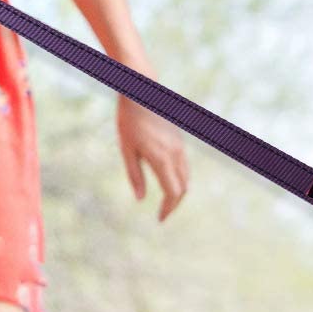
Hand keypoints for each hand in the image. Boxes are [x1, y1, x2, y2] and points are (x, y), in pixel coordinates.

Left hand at [117, 97, 188, 220]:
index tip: (160, 219)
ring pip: (186, 178)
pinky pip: (184, 167)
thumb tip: (140, 199)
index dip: (167, 209)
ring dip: (178, 192)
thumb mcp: (127, 149)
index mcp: (161, 159)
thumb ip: (135, 175)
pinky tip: (168, 181)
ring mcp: (180, 148)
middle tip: (163, 214)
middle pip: (182, 189)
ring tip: (166, 200)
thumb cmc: (129, 119)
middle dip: (174, 204)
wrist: (142, 92)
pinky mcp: (179, 142)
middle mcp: (175, 155)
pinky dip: (179, 179)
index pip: (172, 193)